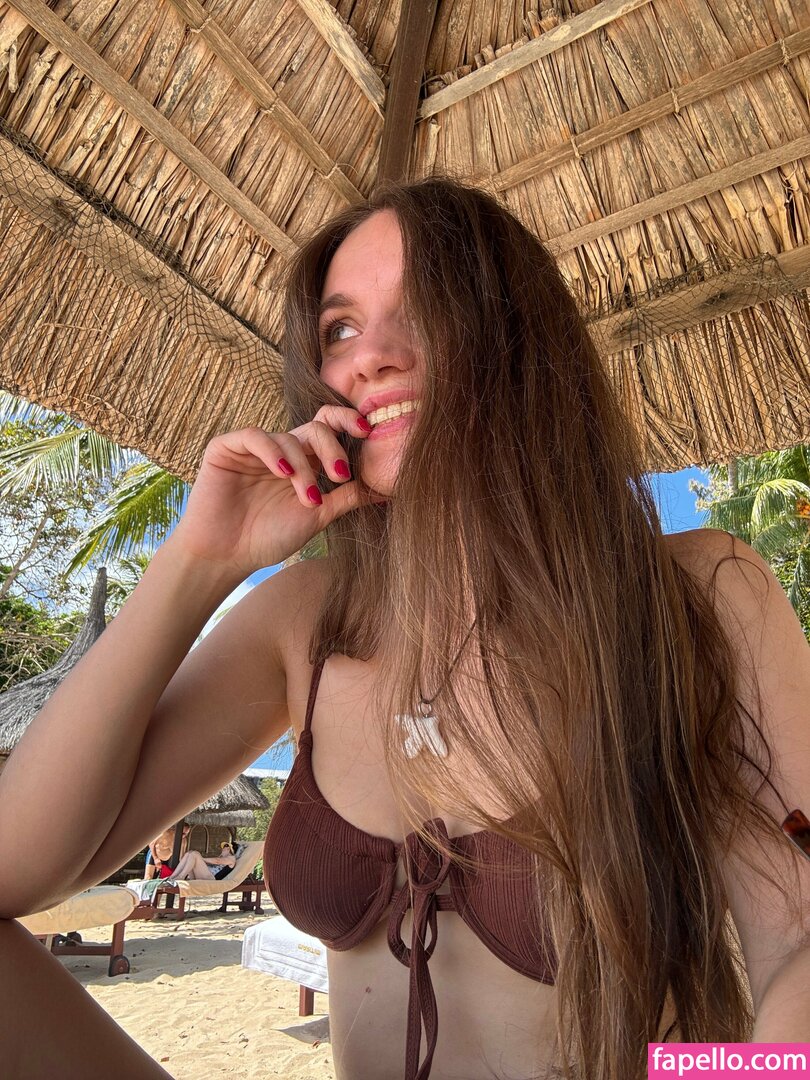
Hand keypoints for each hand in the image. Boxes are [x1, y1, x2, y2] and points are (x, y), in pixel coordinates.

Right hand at [169, 408, 375, 578]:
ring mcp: (254, 449)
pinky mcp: (226, 449)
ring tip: (309, 498)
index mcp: (303, 461)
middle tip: (339, 474)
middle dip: (332, 449)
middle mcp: (281, 451)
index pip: (328, 428)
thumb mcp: (317, 515)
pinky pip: (255, 436)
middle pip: (315, 428)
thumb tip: (387, 490)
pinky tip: (283, 472)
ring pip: (289, 437)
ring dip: (305, 468)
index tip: (369, 432)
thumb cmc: (268, 538)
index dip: (348, 422)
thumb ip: (347, 498)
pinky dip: (273, 451)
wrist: (226, 557)